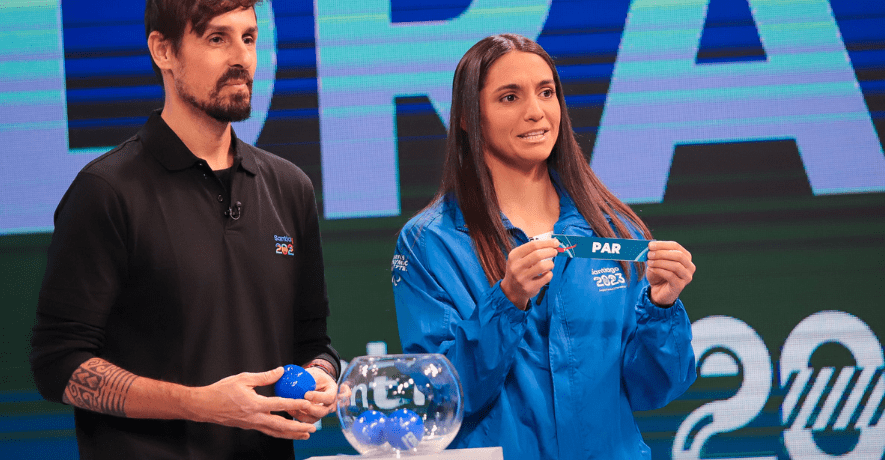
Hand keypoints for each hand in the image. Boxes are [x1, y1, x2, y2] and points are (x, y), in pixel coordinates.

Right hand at [186, 367, 317, 439]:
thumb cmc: (221, 391)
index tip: (308, 404)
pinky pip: (268, 431)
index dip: (295, 404)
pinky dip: (280, 432)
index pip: (280, 405)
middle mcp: (255, 417)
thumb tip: (281, 371)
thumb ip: (264, 376)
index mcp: (255, 404)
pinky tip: (287, 432)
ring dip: (292, 434)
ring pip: (276, 432)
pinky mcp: (249, 426)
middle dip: (298, 428)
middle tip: (312, 428)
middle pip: (281, 426)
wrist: (204, 406)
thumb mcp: (243, 379)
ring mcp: (252, 424)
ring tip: (305, 434)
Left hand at [288, 368, 338, 422]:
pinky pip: (308, 420)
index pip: (329, 398)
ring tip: (292, 408)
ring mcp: (324, 411)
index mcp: (333, 391)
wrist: (316, 381)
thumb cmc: (315, 376)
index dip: (318, 397)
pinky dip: (299, 417)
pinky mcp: (315, 416)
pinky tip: (290, 410)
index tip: (306, 394)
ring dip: (302, 414)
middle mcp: (331, 404)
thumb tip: (296, 385)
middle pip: (323, 411)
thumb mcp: (314, 375)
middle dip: (310, 409)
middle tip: (300, 403)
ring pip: (315, 418)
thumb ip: (308, 380)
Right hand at [500, 239, 559, 308]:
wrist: (511, 290)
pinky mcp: (530, 287)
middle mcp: (516, 266)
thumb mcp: (519, 258)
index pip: (532, 245)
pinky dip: (549, 274)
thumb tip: (553, 243)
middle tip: (555, 252)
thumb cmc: (519, 270)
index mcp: (514, 256)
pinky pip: (546, 278)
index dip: (547, 243)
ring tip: (550, 264)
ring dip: (551, 263)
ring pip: (543, 266)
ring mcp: (522, 278)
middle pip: (538, 254)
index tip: (555, 242)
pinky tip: (547, 273)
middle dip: (550, 251)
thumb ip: (532, 251)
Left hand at [645, 240, 694, 306]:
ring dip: (660, 262)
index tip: (650, 245)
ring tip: (649, 262)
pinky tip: (652, 269)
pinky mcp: (680, 285)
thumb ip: (655, 253)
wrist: (658, 291)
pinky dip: (659, 270)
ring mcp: (687, 276)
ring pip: (675, 265)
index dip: (662, 244)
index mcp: (685, 256)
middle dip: (661, 253)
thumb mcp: (656, 261)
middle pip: (678, 255)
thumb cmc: (658, 274)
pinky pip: (670, 275)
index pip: (675, 246)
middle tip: (649, 254)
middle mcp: (689, 266)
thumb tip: (649, 245)